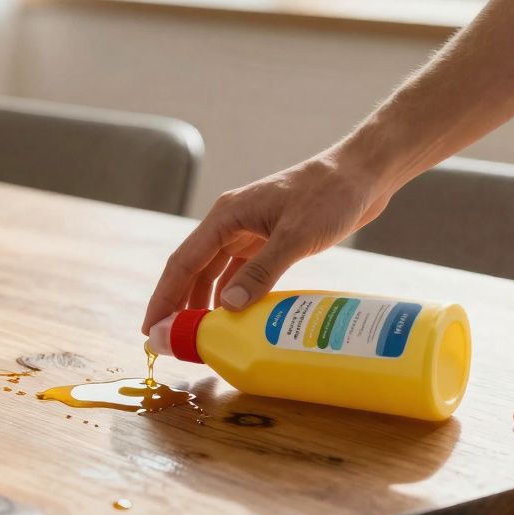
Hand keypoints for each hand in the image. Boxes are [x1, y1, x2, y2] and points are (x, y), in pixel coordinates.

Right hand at [141, 149, 394, 332]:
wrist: (362, 175)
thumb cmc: (330, 195)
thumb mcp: (296, 236)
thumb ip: (262, 272)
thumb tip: (228, 308)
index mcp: (226, 216)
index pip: (183, 262)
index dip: (165, 296)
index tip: (152, 327)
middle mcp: (231, 223)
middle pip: (193, 269)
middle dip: (178, 303)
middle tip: (170, 339)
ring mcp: (249, 232)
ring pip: (215, 273)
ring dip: (204, 301)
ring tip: (197, 334)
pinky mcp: (268, 240)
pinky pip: (240, 273)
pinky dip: (232, 295)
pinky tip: (233, 317)